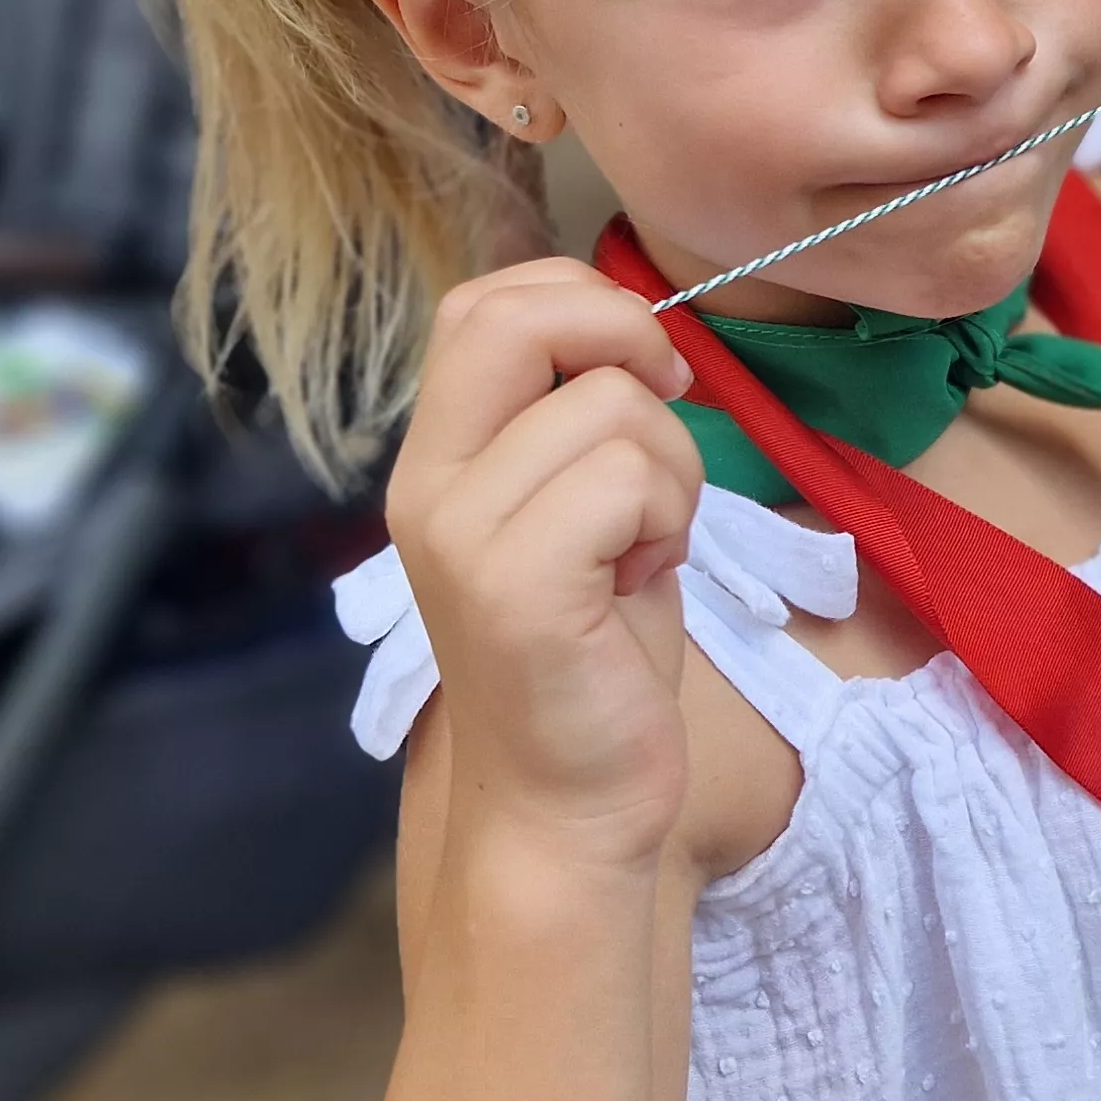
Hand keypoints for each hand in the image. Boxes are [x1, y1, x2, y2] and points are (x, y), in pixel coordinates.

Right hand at [384, 257, 705, 868]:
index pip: (481, 304)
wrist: (567, 803)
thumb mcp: (576, 511)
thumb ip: (575, 421)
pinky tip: (644, 577)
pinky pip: (629, 477)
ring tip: (647, 543)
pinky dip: (669, 515)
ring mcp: (462, 535)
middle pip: (512, 319)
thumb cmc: (592, 657)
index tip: (643, 362)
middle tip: (667, 401)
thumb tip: (633, 328)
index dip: (579, 297)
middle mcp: (428, 486)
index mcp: (437, 459)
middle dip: (623, 332)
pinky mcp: (515, 584)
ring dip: (671, 464)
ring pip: (610, 405)